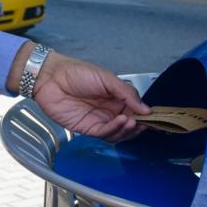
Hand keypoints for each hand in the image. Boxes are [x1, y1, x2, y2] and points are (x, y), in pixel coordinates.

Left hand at [9, 43, 151, 141]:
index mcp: (116, 98)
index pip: (135, 111)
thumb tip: (146, 109)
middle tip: (145, 122)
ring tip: (131, 121)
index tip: (156, 117)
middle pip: (129, 125)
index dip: (146, 116)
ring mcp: (98, 120)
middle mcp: (108, 111)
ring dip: (128, 129)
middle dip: (139, 126)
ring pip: (118, 133)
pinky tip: (121, 121)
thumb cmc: (76, 73)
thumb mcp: (106, 78)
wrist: (50, 77)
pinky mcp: (86, 128)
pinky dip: (115, 130)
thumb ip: (126, 93)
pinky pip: (104, 133)